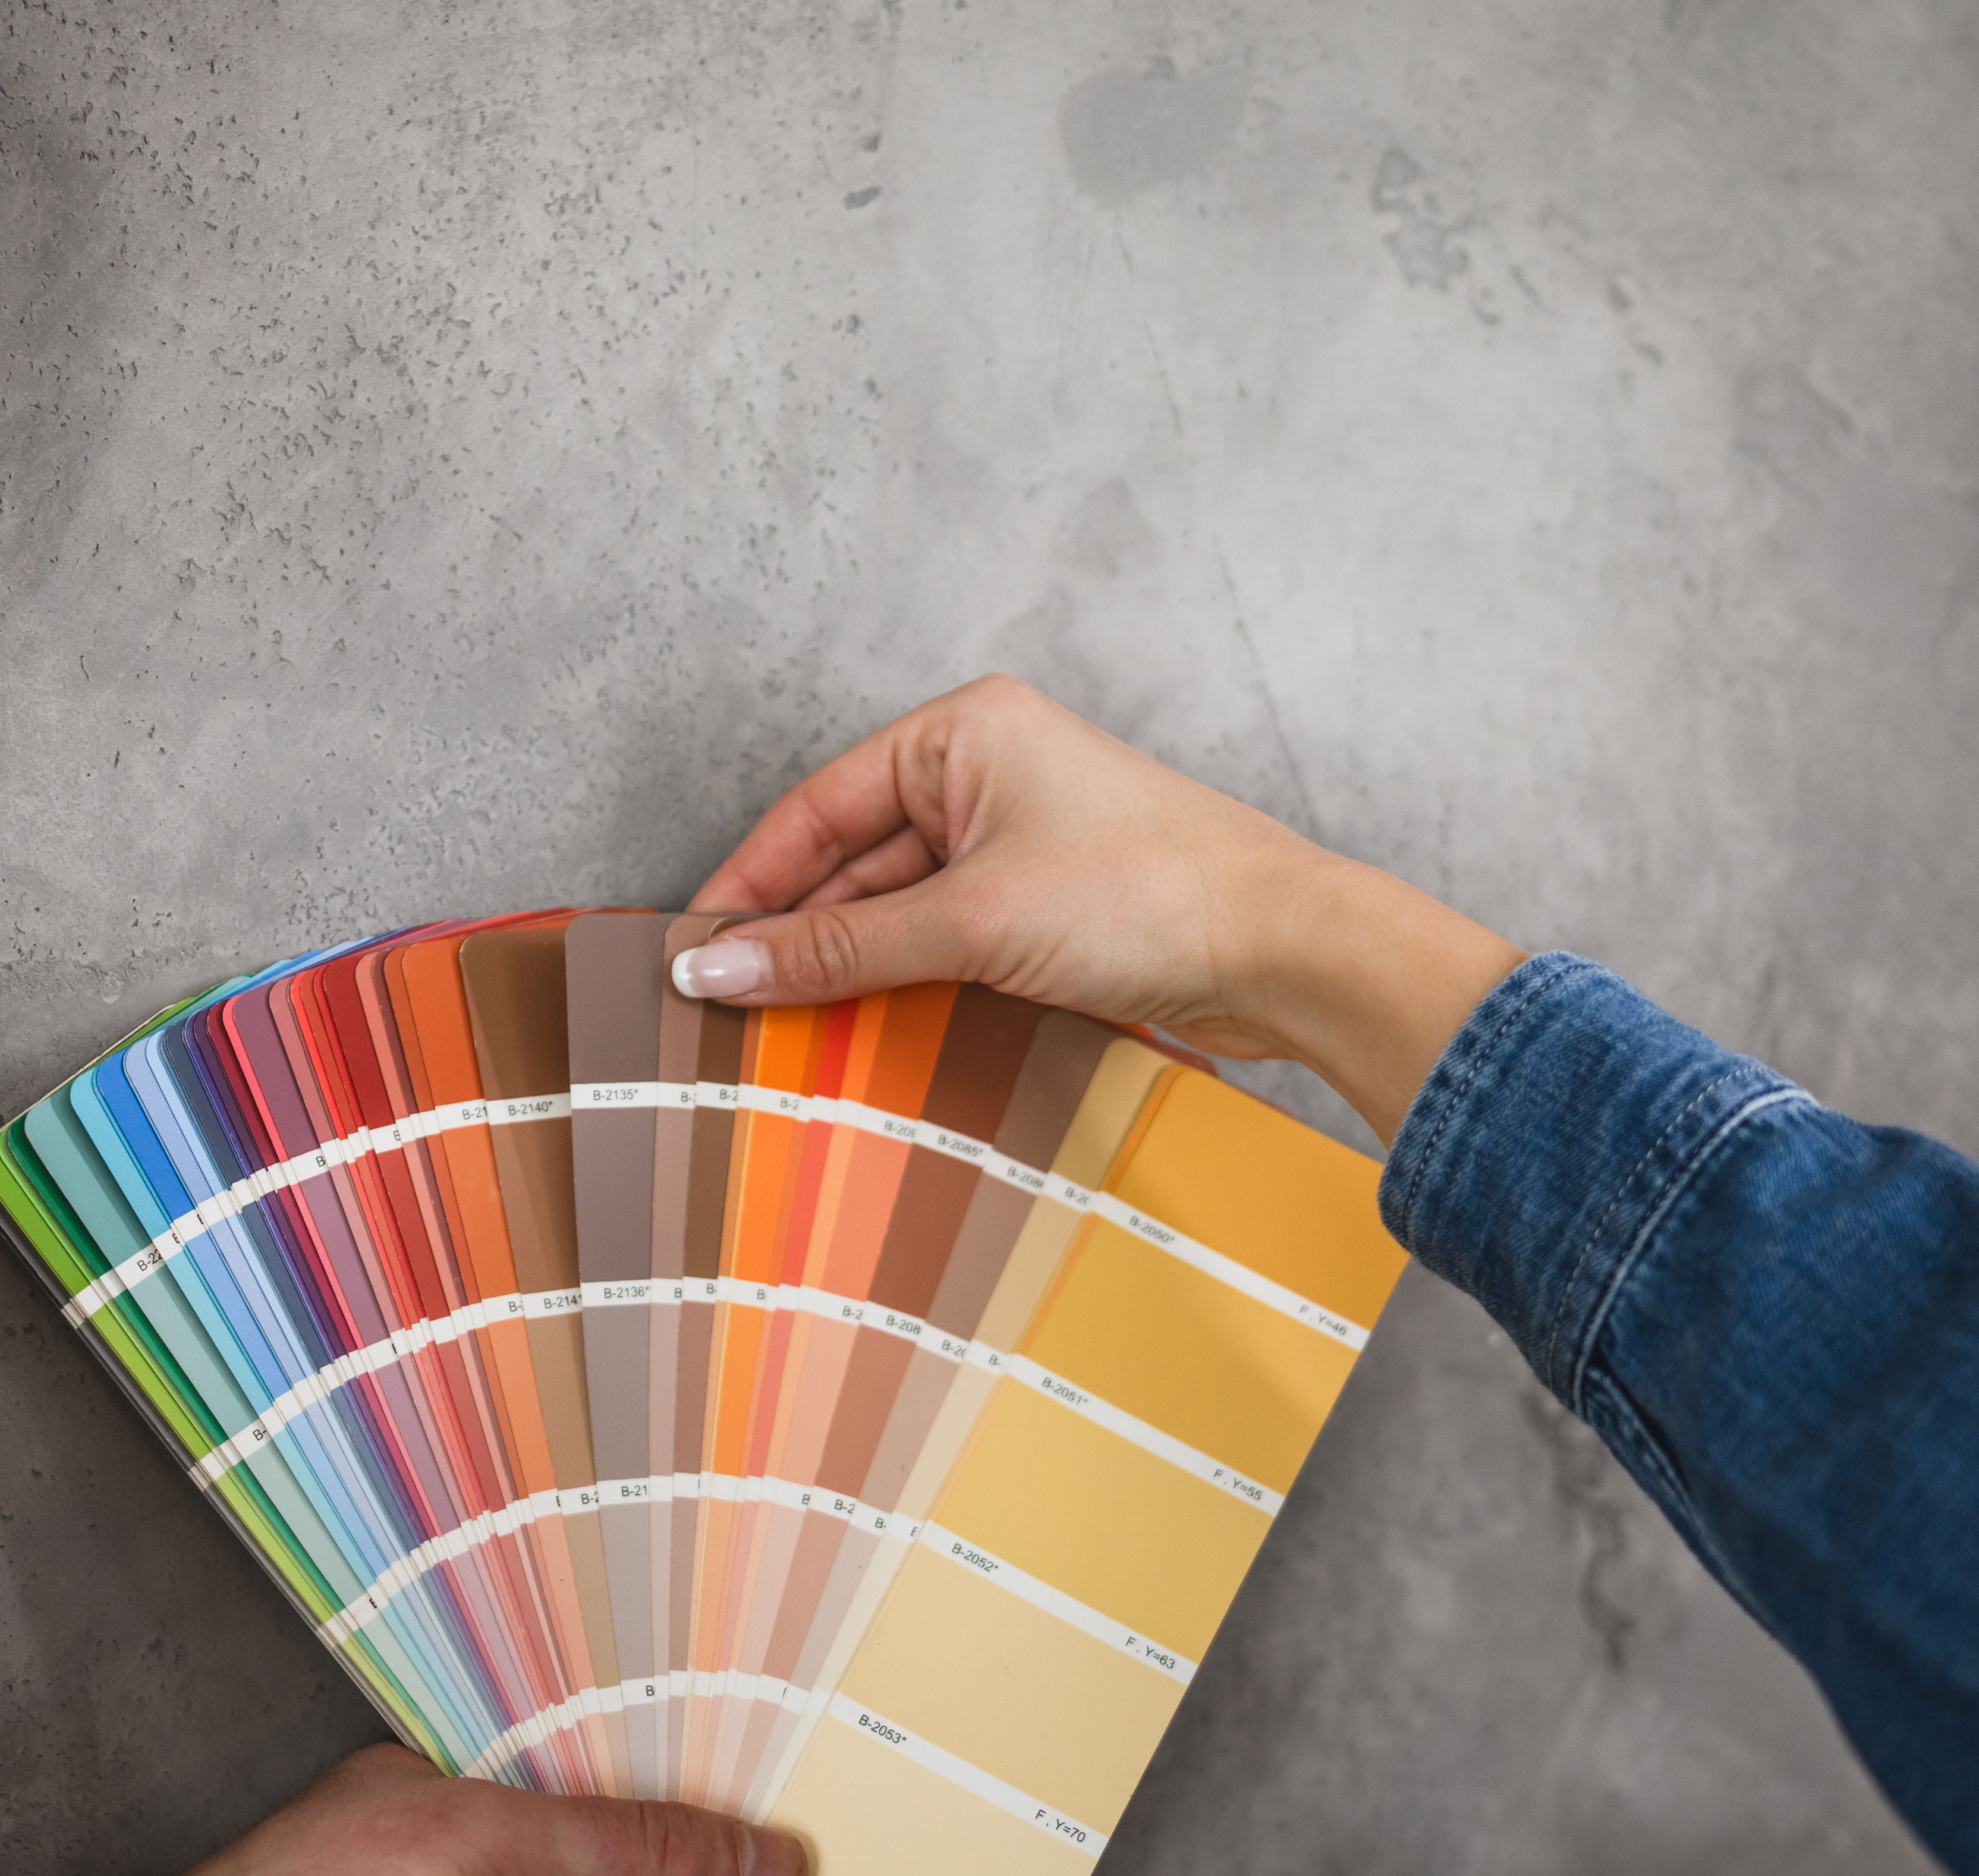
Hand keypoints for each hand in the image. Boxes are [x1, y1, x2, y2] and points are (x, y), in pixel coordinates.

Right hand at [679, 676, 1527, 1146]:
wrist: (1286, 950)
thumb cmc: (1149, 895)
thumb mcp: (971, 919)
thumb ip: (839, 947)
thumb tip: (719, 966)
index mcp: (963, 735)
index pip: (816, 809)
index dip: (749, 885)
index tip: (693, 954)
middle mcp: (987, 775)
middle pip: (852, 863)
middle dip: (796, 937)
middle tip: (727, 1012)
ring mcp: (1020, 845)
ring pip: (897, 912)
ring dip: (850, 973)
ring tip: (785, 1037)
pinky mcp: (1047, 910)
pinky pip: (945, 945)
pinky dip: (905, 988)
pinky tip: (866, 1037)